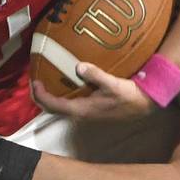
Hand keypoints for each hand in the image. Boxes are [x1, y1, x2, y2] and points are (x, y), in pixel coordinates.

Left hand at [31, 62, 154, 120]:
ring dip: (50, 97)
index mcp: (82, 110)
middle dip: (41, 96)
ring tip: (46, 81)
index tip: (35, 82)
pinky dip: (61, 95)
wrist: (143, 105)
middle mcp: (80, 114)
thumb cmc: (129, 96)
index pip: (54, 105)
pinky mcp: (90, 110)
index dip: (41, 95)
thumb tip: (78, 65)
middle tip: (35, 81)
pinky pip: (69, 104)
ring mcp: (85, 113)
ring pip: (60, 108)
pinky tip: (63, 83)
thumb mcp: (113, 84)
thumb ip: (95, 75)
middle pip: (53, 109)